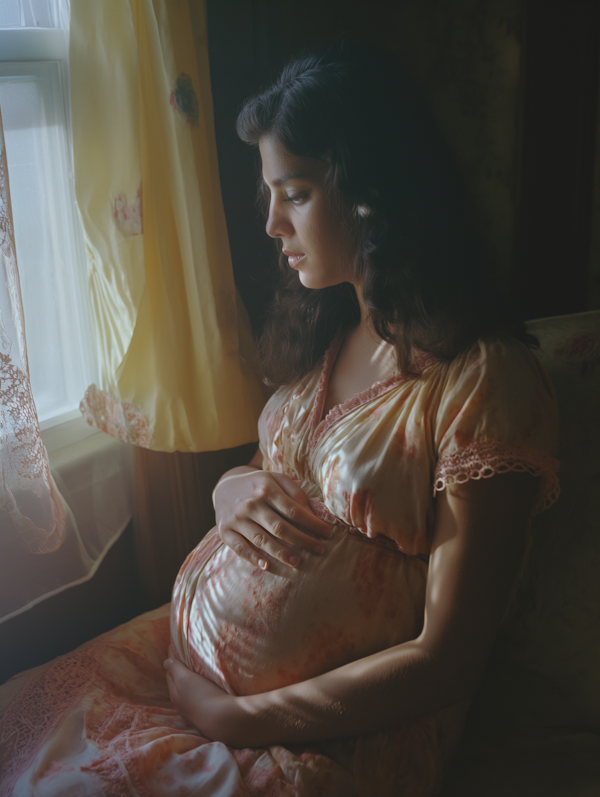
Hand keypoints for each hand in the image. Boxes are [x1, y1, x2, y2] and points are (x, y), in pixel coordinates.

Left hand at [164, 644, 231, 738]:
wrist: (222, 720)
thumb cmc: (203, 695)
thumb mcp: (185, 678)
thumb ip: (175, 668)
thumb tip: (165, 661)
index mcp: (174, 692)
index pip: (170, 671)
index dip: (172, 658)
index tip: (174, 645)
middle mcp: (180, 703)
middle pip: (177, 682)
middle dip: (177, 669)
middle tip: (183, 654)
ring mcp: (192, 710)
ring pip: (187, 690)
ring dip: (188, 680)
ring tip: (193, 669)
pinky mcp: (204, 713)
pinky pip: (197, 697)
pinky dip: (196, 689)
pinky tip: (203, 687)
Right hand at [214, 460, 331, 569]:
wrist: (225, 486)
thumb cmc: (259, 485)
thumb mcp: (276, 479)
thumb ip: (295, 492)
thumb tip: (312, 513)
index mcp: (266, 489)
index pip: (294, 510)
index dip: (312, 523)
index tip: (327, 533)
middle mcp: (251, 504)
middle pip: (280, 527)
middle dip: (303, 540)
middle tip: (320, 550)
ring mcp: (237, 519)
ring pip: (262, 540)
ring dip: (281, 553)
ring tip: (298, 562)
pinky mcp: (225, 531)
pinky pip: (240, 548)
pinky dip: (253, 558)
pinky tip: (267, 566)